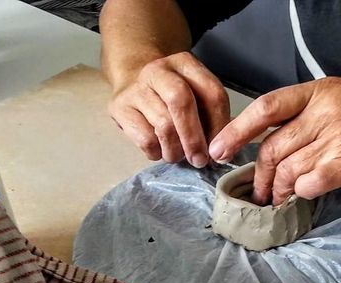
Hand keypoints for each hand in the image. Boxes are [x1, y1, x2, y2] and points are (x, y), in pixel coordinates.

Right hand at [109, 51, 230, 166]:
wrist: (132, 85)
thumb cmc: (170, 98)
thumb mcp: (194, 97)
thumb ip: (210, 119)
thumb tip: (220, 153)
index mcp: (185, 64)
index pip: (212, 92)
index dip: (220, 125)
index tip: (221, 149)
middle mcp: (159, 70)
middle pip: (182, 102)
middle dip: (194, 138)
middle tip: (200, 160)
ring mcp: (136, 88)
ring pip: (163, 126)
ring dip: (176, 151)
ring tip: (179, 156)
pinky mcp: (119, 107)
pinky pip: (145, 139)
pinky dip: (157, 153)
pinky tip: (160, 151)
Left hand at [208, 77, 340, 204]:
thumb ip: (314, 117)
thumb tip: (284, 145)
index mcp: (319, 92)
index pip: (265, 109)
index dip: (236, 132)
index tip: (217, 150)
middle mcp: (325, 111)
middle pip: (273, 148)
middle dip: (260, 177)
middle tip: (260, 193)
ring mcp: (340, 136)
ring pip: (290, 169)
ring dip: (280, 191)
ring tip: (280, 201)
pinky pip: (313, 182)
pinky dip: (304, 192)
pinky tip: (306, 196)